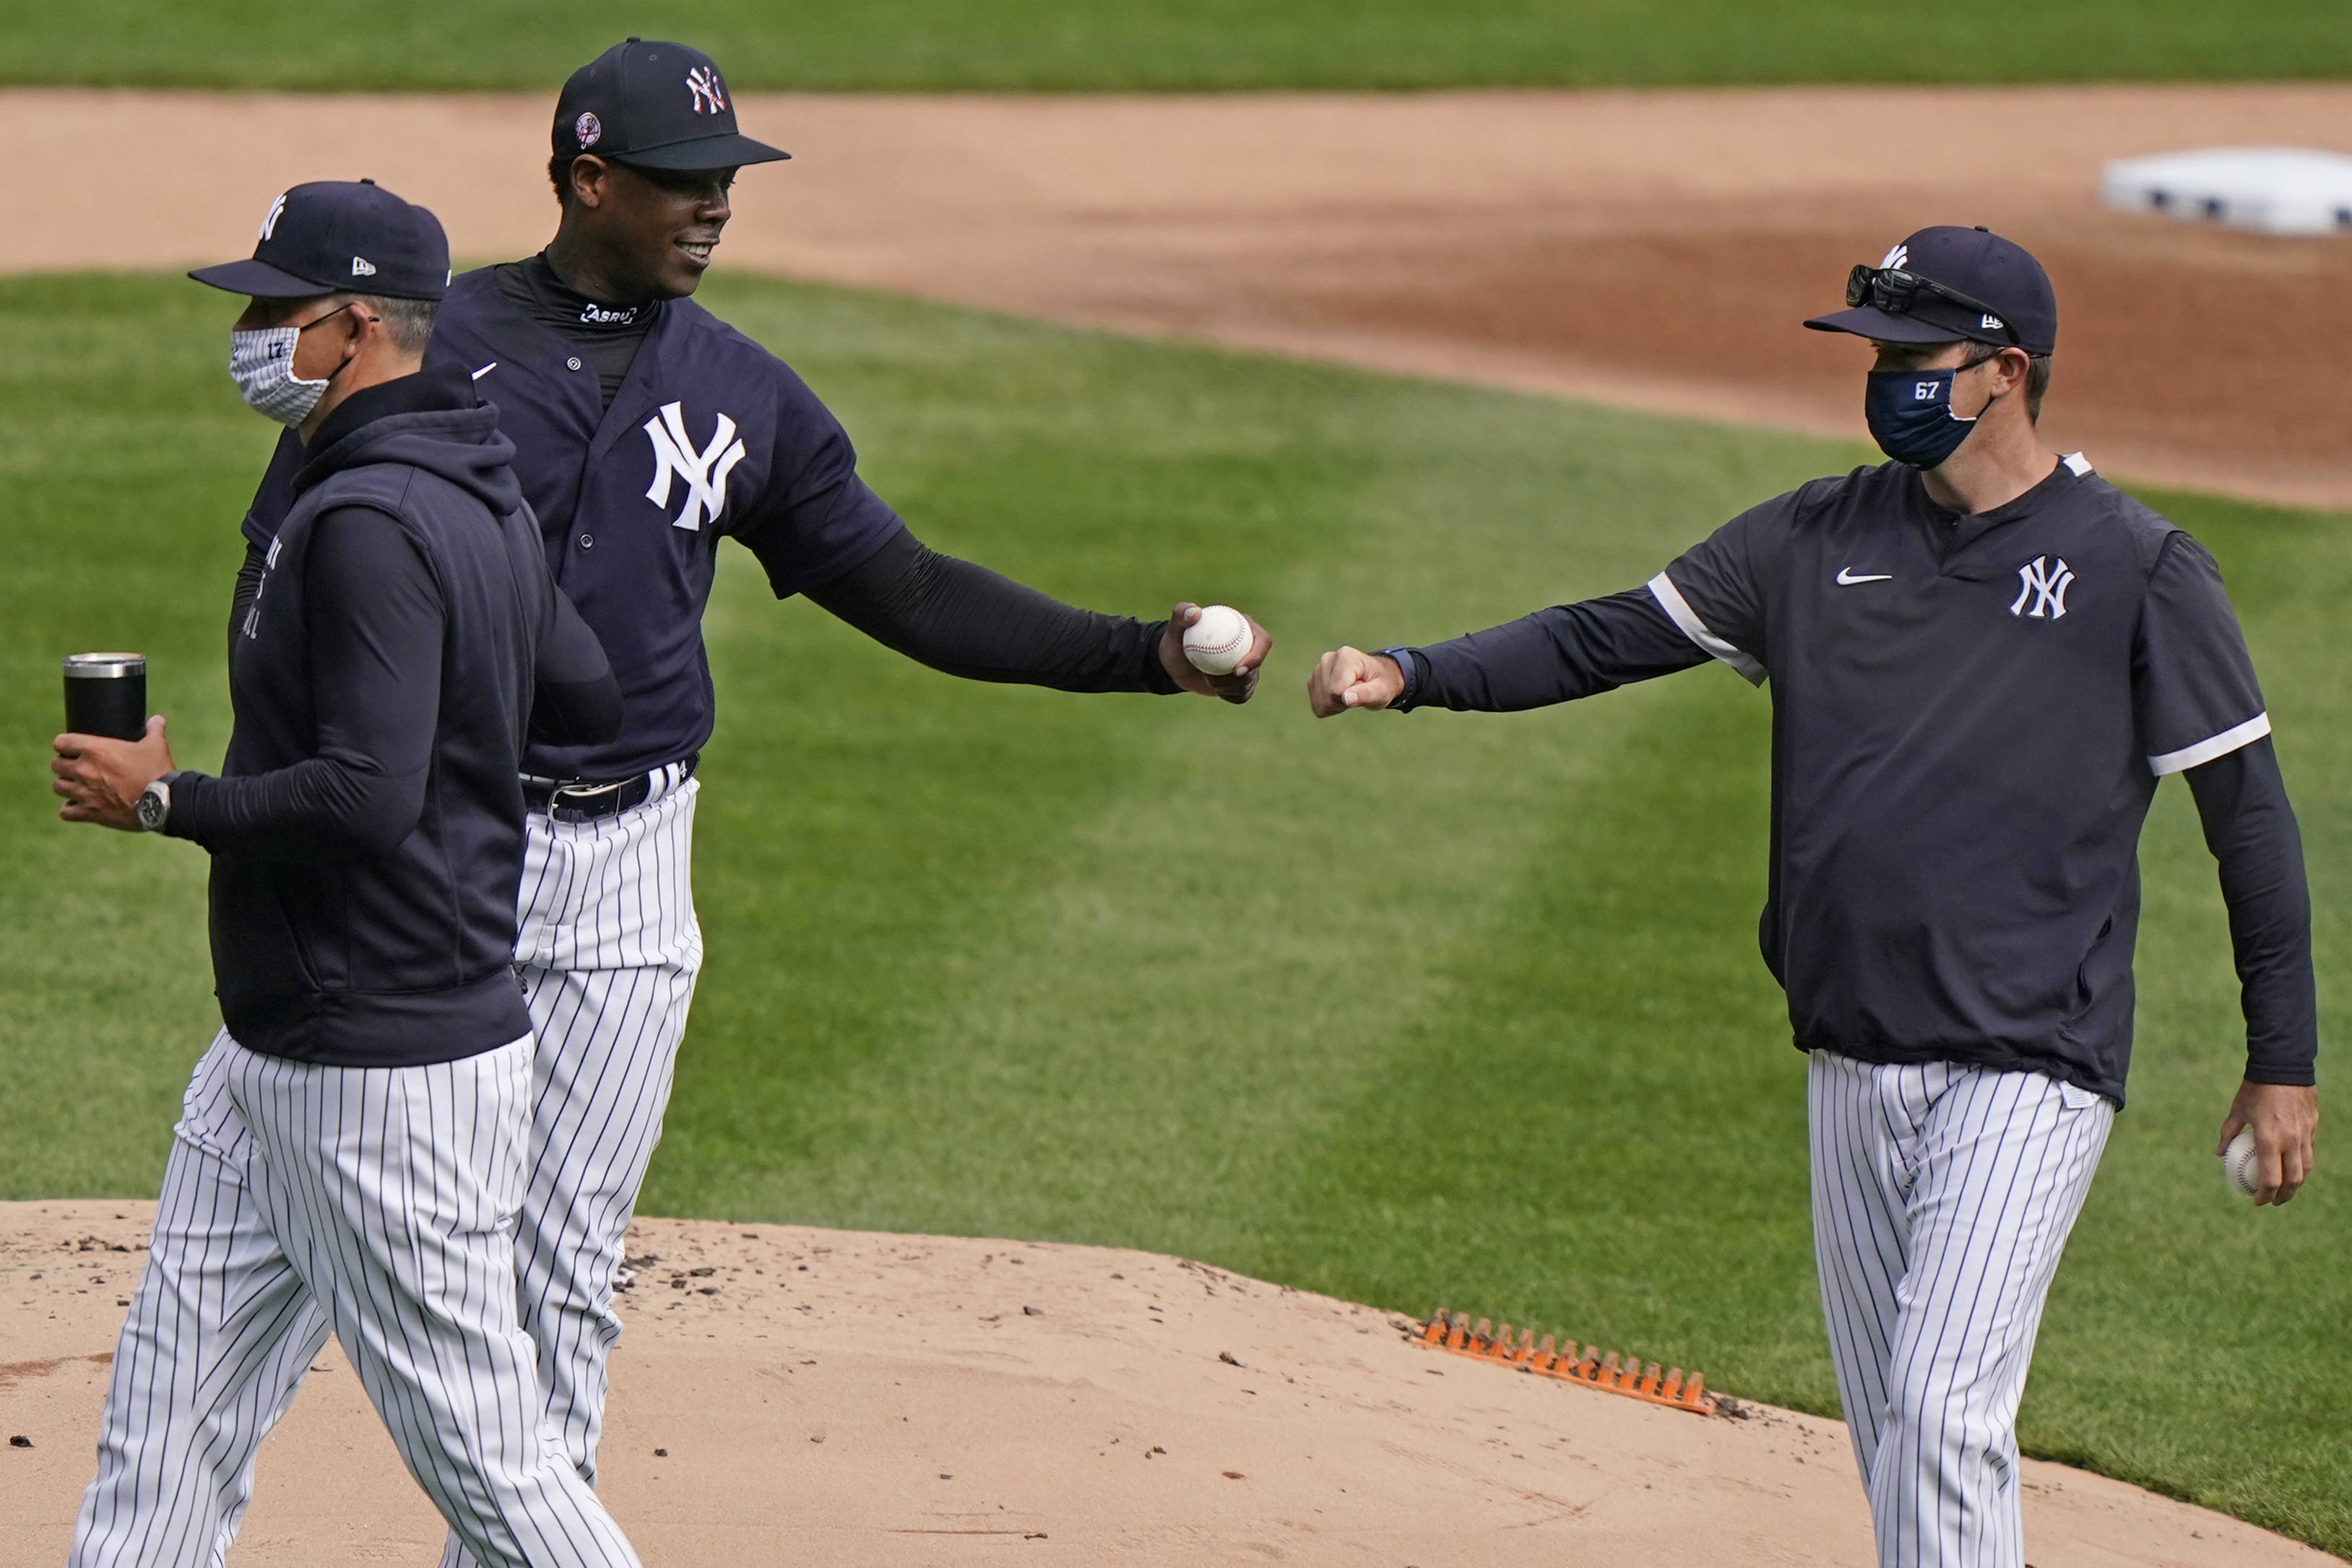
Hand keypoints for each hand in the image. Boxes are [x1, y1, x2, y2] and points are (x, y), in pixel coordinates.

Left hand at [53, 716, 174, 830]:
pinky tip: (79, 805)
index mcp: (94, 749)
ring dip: (66, 785)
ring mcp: (83, 792)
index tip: (72, 747)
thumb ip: (154, 730)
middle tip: (78, 767)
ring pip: (57, 787)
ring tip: (78, 786)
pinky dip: (70, 808)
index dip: (65, 744)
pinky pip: (65, 811)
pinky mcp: (89, 812)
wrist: (162, 802)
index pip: (61, 742)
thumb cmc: (157, 771)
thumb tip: (157, 719)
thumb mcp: (157, 746)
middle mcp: (83, 770)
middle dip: (65, 765)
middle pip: (56, 765)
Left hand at [1157, 602, 1271, 704]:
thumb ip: (1181, 613)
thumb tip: (1196, 612)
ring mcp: (1248, 666)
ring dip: (1229, 687)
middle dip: (1240, 678)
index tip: (1238, 669)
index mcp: (1244, 628)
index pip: (1263, 641)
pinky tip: (1216, 691)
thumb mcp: (1175, 626)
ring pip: (1249, 683)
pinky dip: (1230, 696)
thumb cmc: (1177, 641)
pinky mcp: (1241, 683)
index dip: (1256, 656)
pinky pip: (1242, 695)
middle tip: (1217, 681)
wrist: (1175, 663)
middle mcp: (1250, 647)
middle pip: (1258, 666)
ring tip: (1209, 680)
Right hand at [1308, 646, 1404, 716]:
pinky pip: (1316, 705)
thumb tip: (1346, 698)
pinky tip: (1340, 696)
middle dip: (1342, 702)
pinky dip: (1329, 707)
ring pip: (1320, 702)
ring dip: (1336, 705)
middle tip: (1357, 692)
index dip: (1350, 697)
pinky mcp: (1312, 680)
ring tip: (1350, 693)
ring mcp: (1318, 669)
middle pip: (1327, 696)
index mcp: (1346, 656)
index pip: (1336, 690)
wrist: (1375, 678)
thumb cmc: (1381, 683)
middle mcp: (1328, 659)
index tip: (1361, 688)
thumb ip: (1366, 694)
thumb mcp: (1381, 691)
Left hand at [2217, 1080, 2317, 1205]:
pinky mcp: (2313, 1127)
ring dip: (2296, 1183)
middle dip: (2283, 1196)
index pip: (2271, 1179)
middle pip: (2292, 1180)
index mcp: (2269, 1139)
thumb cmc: (2255, 1088)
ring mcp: (2305, 1134)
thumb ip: (2228, 1133)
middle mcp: (2291, 1141)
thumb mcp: (2237, 1110)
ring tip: (2286, 1190)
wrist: (2283, 1066)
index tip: (2257, 1201)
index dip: (2264, 1195)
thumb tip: (2219, 1153)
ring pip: (2305, 1168)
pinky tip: (2294, 1167)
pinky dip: (2302, 1164)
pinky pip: (2309, 1152)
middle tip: (2273, 1202)